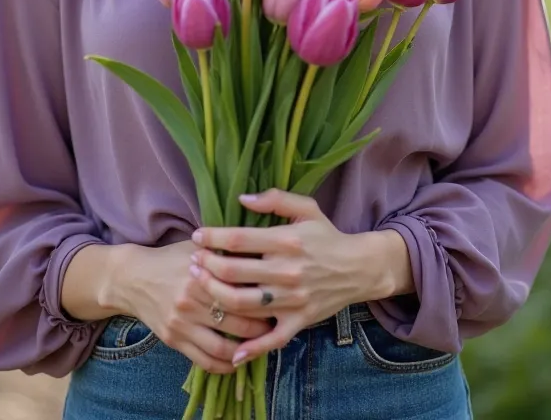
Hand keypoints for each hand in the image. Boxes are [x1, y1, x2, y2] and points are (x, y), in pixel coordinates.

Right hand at [115, 240, 272, 373]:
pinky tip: (238, 360)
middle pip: (237, 321)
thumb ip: (225, 250)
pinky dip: (225, 365)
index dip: (264, 297)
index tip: (279, 298)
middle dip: (261, 325)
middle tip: (276, 323)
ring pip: (223, 347)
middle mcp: (191, 301)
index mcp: (201, 274)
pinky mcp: (174, 340)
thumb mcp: (197, 247)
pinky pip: (204, 361)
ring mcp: (182, 324)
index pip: (242, 290)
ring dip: (246, 349)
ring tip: (261, 344)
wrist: (133, 278)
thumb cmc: (172, 258)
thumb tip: (261, 249)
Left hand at [189, 189, 387, 365]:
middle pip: (234, 271)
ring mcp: (292, 299)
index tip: (196, 236)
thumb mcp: (307, 208)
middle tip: (192, 261)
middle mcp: (287, 271)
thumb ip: (275, 199)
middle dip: (207, 266)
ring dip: (216, 296)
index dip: (213, 237)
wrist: (358, 268)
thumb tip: (242, 198)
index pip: (239, 239)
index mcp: (286, 240)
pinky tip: (232, 351)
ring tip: (200, 287)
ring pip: (243, 304)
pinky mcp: (299, 321)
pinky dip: (251, 348)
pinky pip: (272, 339)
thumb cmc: (326, 236)